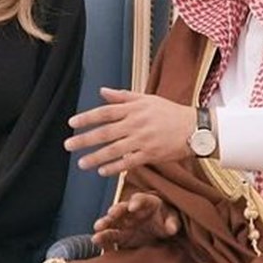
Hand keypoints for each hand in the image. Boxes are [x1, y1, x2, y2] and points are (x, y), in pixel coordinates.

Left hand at [64, 87, 194, 175]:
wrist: (194, 128)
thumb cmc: (169, 112)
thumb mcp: (147, 99)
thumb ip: (123, 96)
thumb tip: (102, 91)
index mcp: (134, 109)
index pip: (105, 112)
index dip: (87, 118)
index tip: (71, 124)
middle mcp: (136, 123)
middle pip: (105, 132)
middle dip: (85, 139)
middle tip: (68, 145)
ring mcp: (143, 140)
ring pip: (114, 150)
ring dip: (96, 157)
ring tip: (81, 163)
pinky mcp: (151, 154)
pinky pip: (129, 162)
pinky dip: (115, 167)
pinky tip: (102, 171)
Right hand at [91, 192, 179, 250]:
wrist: (161, 227)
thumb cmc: (168, 218)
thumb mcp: (174, 218)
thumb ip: (172, 222)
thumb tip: (171, 228)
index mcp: (147, 202)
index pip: (141, 199)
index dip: (137, 202)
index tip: (132, 206)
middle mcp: (132, 210)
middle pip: (123, 208)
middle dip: (116, 210)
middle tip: (111, 214)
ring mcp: (125, 222)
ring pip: (113, 220)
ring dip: (105, 223)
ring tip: (98, 227)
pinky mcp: (121, 234)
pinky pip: (110, 235)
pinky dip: (103, 237)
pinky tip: (95, 240)